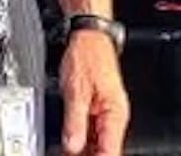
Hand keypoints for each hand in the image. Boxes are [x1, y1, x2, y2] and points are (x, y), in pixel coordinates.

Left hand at [58, 29, 128, 154]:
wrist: (89, 38)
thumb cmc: (88, 56)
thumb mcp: (76, 91)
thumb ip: (74, 121)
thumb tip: (73, 146)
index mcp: (115, 113)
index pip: (110, 150)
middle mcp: (113, 116)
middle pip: (104, 150)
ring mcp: (105, 115)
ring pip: (96, 144)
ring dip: (82, 151)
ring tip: (65, 153)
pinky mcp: (96, 111)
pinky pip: (90, 134)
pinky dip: (80, 142)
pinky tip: (68, 147)